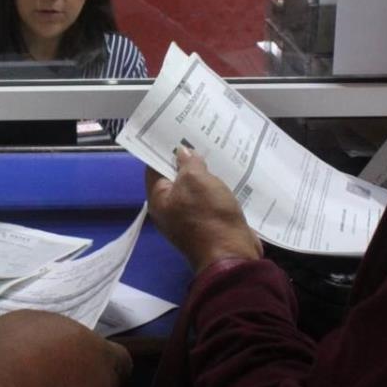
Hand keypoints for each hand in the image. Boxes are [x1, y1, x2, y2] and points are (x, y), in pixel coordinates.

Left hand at [145, 146, 262, 271]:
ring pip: (194, 189)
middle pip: (175, 178)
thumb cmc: (208, 215)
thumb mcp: (197, 181)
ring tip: (214, 151)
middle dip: (186, 160)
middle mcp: (170, 210)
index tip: (175, 132)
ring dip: (204, 173)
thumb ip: (188, 164)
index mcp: (159, 200)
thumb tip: (182, 153)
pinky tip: (225, 174)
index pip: (154, 168)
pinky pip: (209, 200)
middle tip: (198, 137)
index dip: (163, 149)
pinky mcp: (208, 223)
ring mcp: (189, 218)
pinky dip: (215, 188)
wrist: (232, 254)